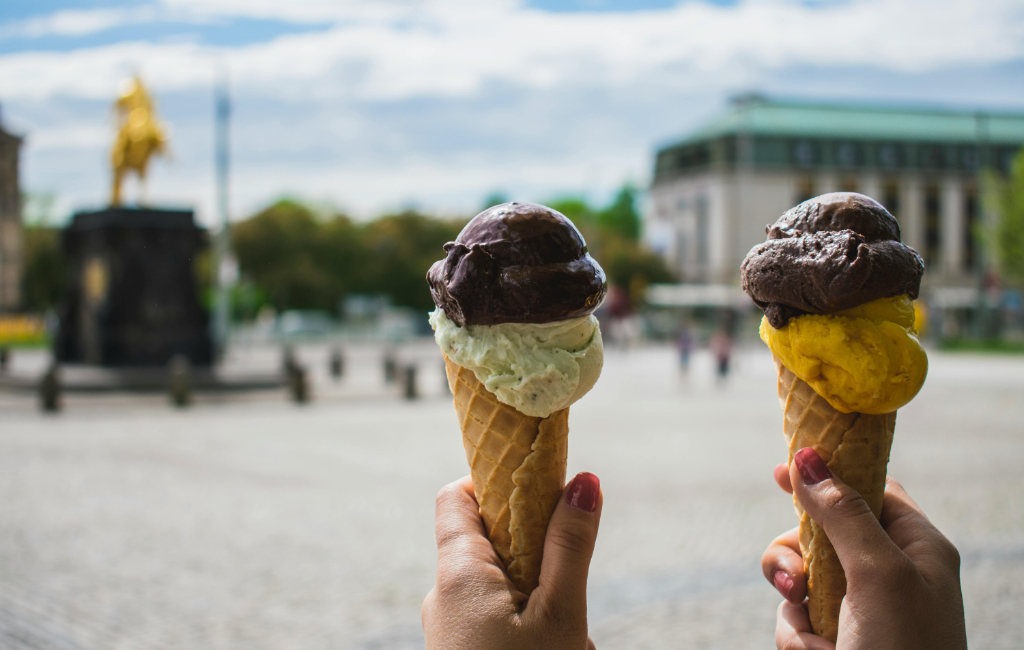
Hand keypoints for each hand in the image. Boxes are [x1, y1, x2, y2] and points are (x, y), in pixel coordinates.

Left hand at [422, 473, 602, 649]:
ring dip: (541, 594)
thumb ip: (569, 547)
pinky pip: (498, 616)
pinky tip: (554, 645)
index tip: (539, 488)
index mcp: (458, 572)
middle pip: (491, 541)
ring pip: (503, 583)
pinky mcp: (462, 645)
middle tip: (569, 578)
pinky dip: (529, 621)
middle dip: (538, 551)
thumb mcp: (559, 613)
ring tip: (570, 633)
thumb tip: (584, 482)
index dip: (496, 481)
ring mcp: (450, 623)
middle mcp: (444, 593)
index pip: (457, 495)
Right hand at [762, 448, 966, 649]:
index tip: (782, 470)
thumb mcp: (879, 574)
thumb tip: (807, 457)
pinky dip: (798, 638)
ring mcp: (860, 609)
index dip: (828, 475)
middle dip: (797, 555)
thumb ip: (842, 514)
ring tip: (814, 637)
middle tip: (796, 577)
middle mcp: (888, 573)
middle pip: (821, 532)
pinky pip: (795, 619)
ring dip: (795, 604)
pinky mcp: (835, 640)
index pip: (870, 488)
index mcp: (916, 548)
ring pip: (799, 577)